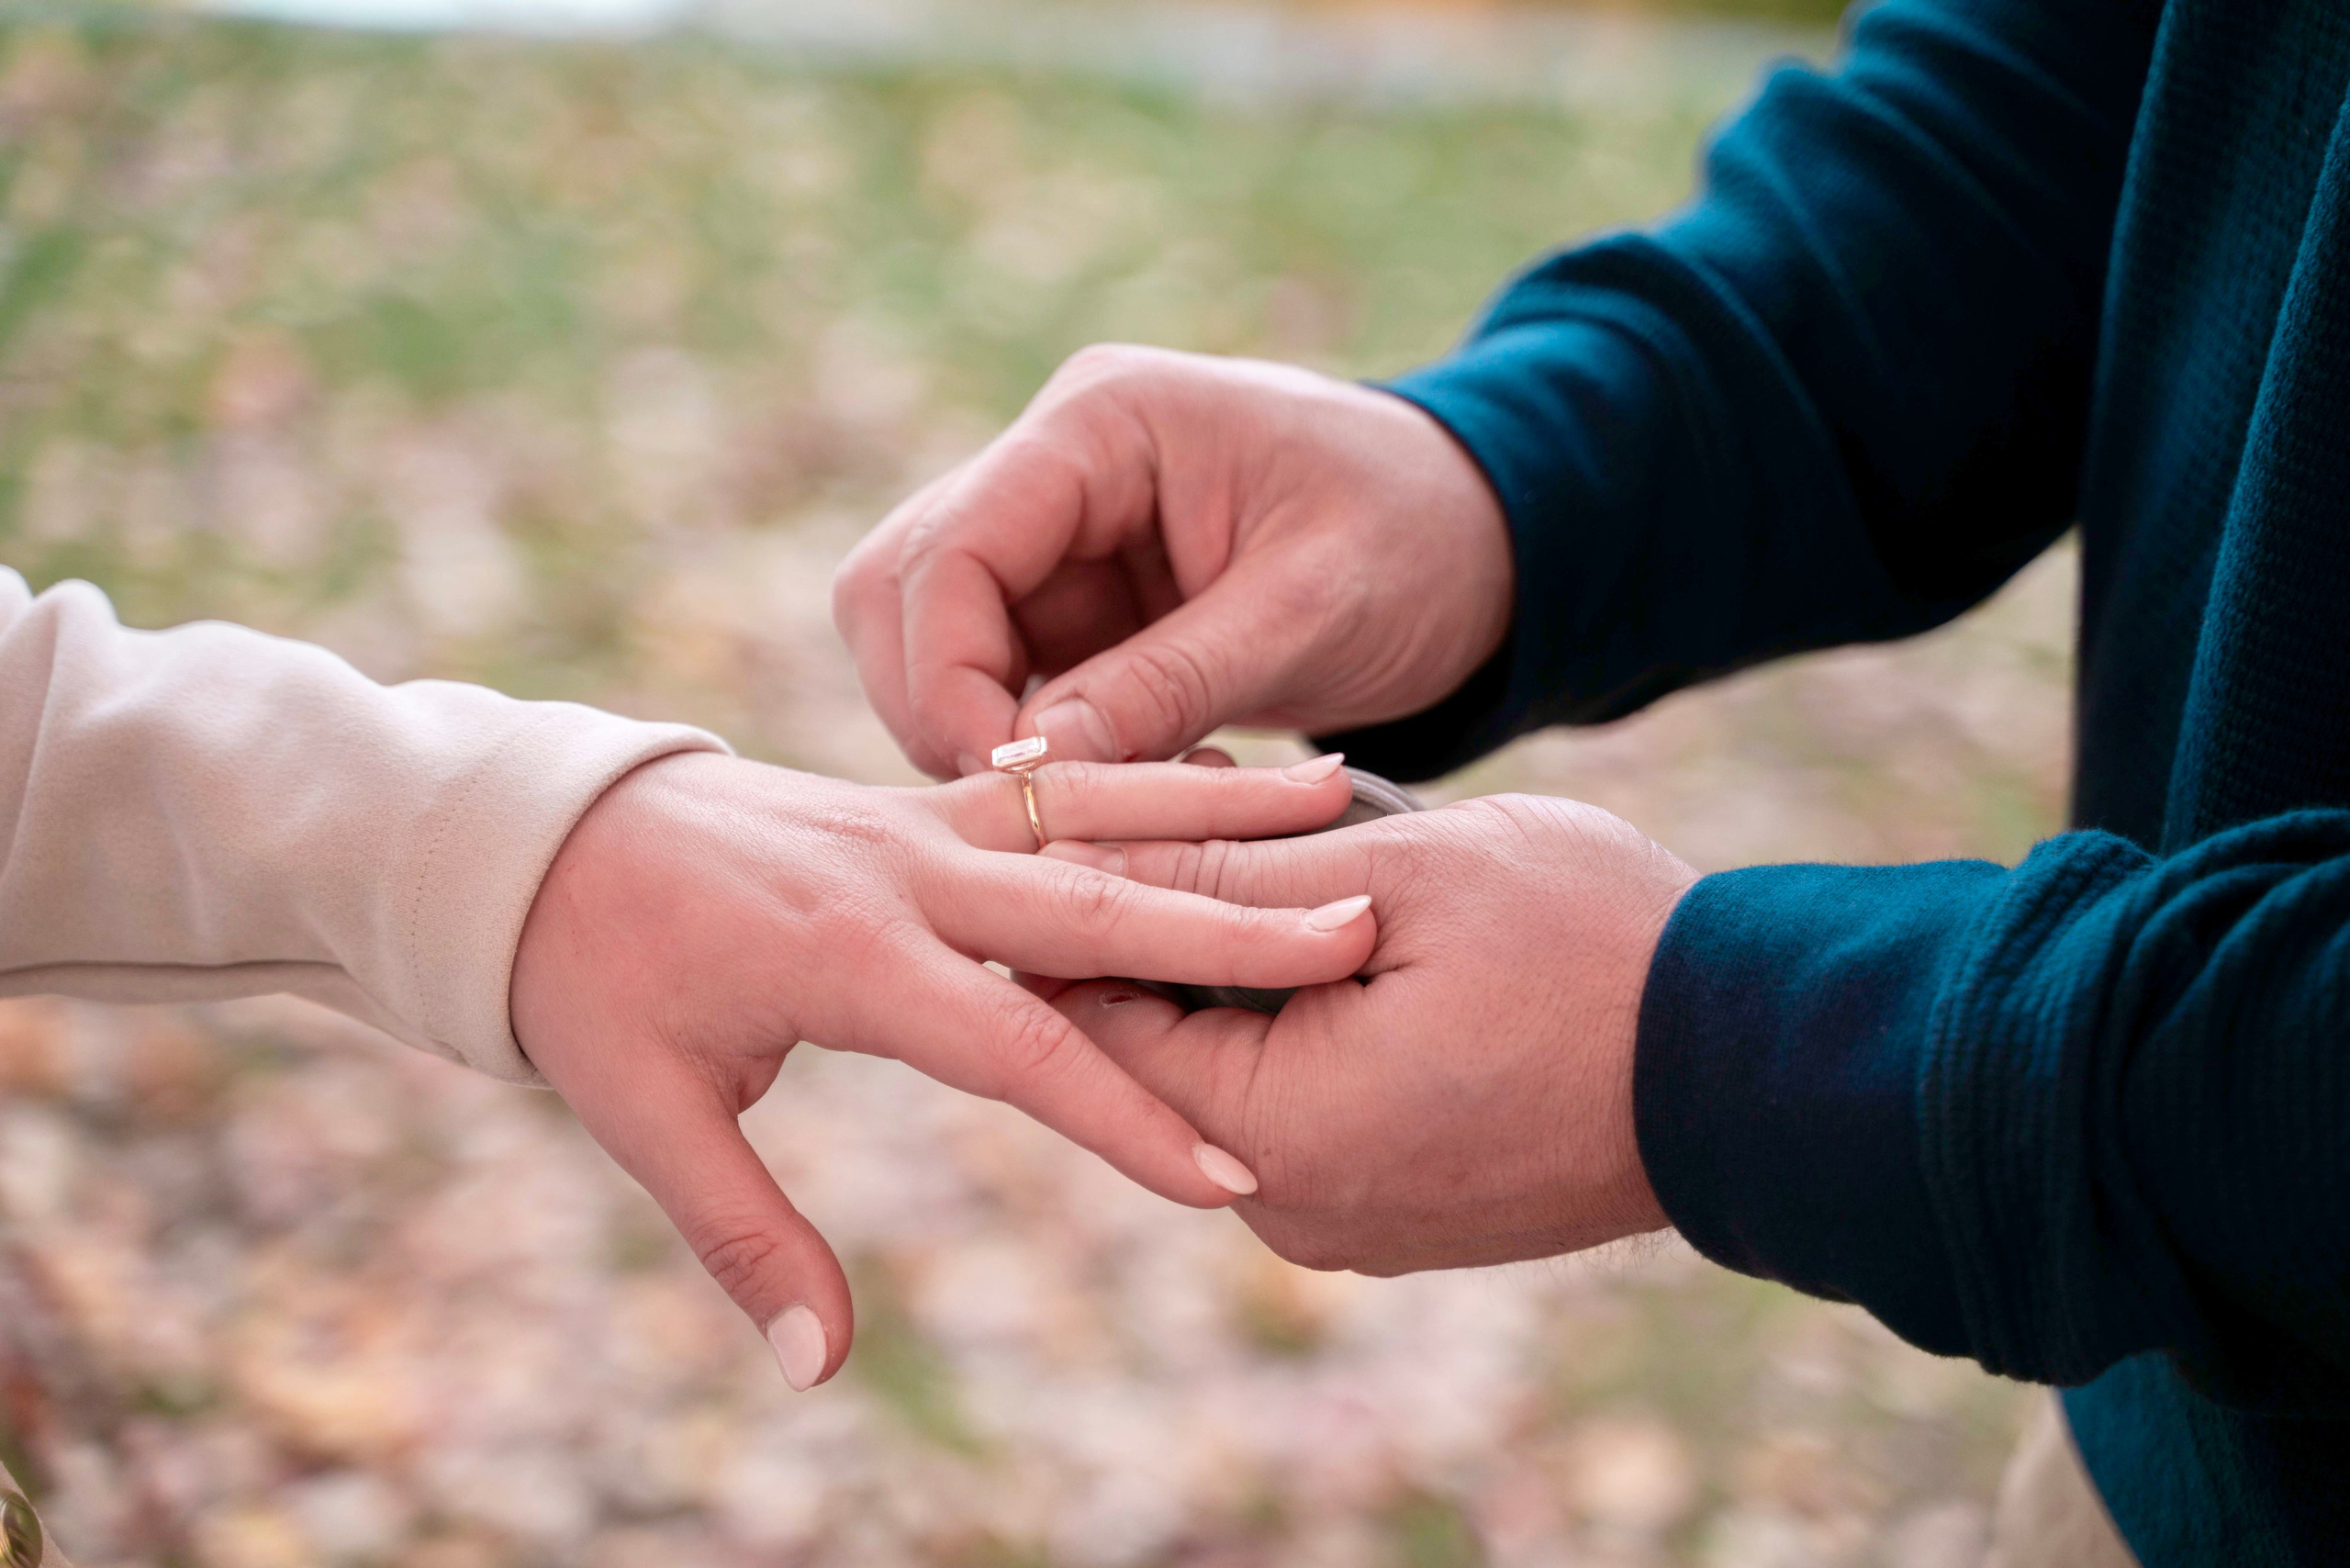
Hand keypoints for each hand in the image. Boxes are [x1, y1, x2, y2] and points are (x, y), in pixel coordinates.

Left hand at [509, 751, 1375, 1386]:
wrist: (539, 836)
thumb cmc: (590, 981)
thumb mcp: (648, 1116)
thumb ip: (744, 1237)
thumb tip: (817, 1372)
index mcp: (849, 956)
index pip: (1019, 1047)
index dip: (1126, 1118)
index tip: (1231, 1172)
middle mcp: (905, 872)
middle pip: (1095, 903)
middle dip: (1233, 929)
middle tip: (1358, 936)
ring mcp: (920, 818)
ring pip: (1096, 811)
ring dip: (1221, 807)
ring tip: (1342, 791)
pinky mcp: (923, 797)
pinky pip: (1058, 782)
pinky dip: (1152, 775)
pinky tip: (1241, 767)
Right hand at [833, 346, 1513, 777]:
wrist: (1484, 541)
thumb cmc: (1421, 541)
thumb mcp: (1310, 611)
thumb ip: (1170, 681)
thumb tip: (1032, 773)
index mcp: (1101, 424)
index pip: (950, 550)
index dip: (950, 678)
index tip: (1008, 786)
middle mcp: (1053, 468)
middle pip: (902, 592)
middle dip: (937, 711)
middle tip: (1023, 817)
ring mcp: (1056, 540)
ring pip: (930, 646)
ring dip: (973, 740)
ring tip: (1075, 820)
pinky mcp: (1076, 609)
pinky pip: (998, 686)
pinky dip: (1026, 755)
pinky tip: (1101, 808)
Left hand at [1040, 794, 1696, 1272]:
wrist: (1767, 1066)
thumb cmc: (1596, 949)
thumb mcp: (1401, 872)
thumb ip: (1227, 870)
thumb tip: (1074, 856)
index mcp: (1279, 1137)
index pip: (1095, 1022)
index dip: (1088, 903)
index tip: (1110, 808)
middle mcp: (1296, 1212)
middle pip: (1161, 1056)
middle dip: (1171, 927)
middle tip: (1216, 800)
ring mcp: (1354, 1227)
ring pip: (1236, 1080)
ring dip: (1244, 971)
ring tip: (1289, 847)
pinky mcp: (1404, 1218)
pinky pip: (1307, 1115)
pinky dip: (1306, 1027)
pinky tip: (1346, 934)